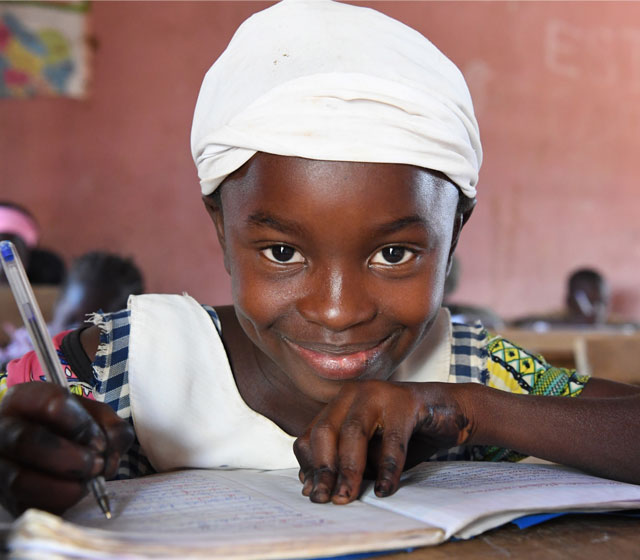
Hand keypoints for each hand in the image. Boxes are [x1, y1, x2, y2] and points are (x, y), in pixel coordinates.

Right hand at [0, 382, 133, 516]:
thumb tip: (108, 458)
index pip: (49, 403)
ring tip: (88, 482)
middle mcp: (3, 429)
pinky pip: (26, 506)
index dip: (81, 425)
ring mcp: (0, 464)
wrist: (57, 450)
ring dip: (64, 486)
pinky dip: (57, 504)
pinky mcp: (4, 497)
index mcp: (25, 399)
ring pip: (19, 479)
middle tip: (97, 465)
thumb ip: (112, 429)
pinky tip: (74, 493)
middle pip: (27, 441)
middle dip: (71, 457)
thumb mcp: (97, 416)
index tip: (99, 441)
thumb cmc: (75, 427)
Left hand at [293, 380, 472, 503]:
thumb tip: (318, 488)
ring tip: (346, 496)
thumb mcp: (369, 451)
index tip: (312, 492)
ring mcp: (379, 394)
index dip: (310, 464)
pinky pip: (392, 440)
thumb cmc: (404, 434)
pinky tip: (385, 489)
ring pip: (354, 433)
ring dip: (348, 469)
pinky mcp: (405, 403)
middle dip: (324, 468)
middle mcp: (354, 394)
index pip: (313, 434)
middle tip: (324, 498)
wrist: (449, 411)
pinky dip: (387, 468)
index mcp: (340, 403)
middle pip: (327, 431)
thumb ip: (346, 464)